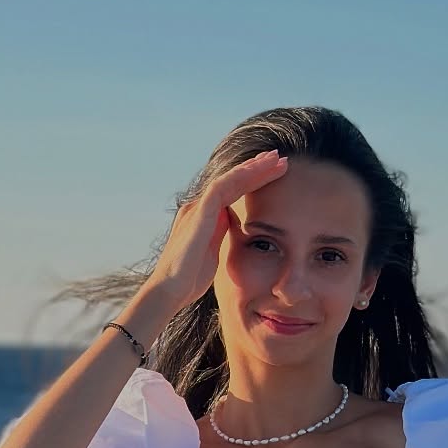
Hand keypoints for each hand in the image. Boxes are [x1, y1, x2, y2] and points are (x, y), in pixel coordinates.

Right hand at [145, 148, 288, 314]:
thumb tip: (231, 223)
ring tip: (276, 159)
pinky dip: (241, 177)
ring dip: (254, 168)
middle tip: (278, 157)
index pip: (231, 191)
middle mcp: (199, 206)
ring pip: (230, 179)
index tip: (273, 172)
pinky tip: (259, 170)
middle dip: (256, 168)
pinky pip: (222, 187)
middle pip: (232, 180)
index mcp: (203, 215)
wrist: (169, 290)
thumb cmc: (189, 279)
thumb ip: (219, 235)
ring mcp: (198, 207)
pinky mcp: (199, 213)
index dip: (252, 180)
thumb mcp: (210, 252)